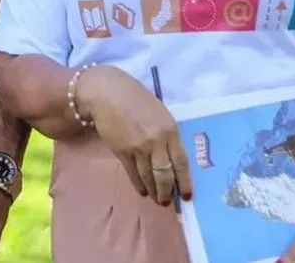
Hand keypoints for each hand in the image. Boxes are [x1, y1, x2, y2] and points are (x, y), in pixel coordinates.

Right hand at [74, 65, 192, 206]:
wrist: (107, 94)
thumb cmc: (136, 99)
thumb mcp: (160, 113)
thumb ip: (168, 133)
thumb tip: (173, 157)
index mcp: (170, 130)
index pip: (181, 162)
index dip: (185, 181)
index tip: (187, 195)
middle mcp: (156, 142)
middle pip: (165, 174)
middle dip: (167, 191)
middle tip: (167, 200)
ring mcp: (138, 148)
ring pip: (148, 177)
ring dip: (154, 191)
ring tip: (157, 199)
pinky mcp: (122, 152)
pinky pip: (133, 173)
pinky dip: (139, 184)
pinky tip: (142, 190)